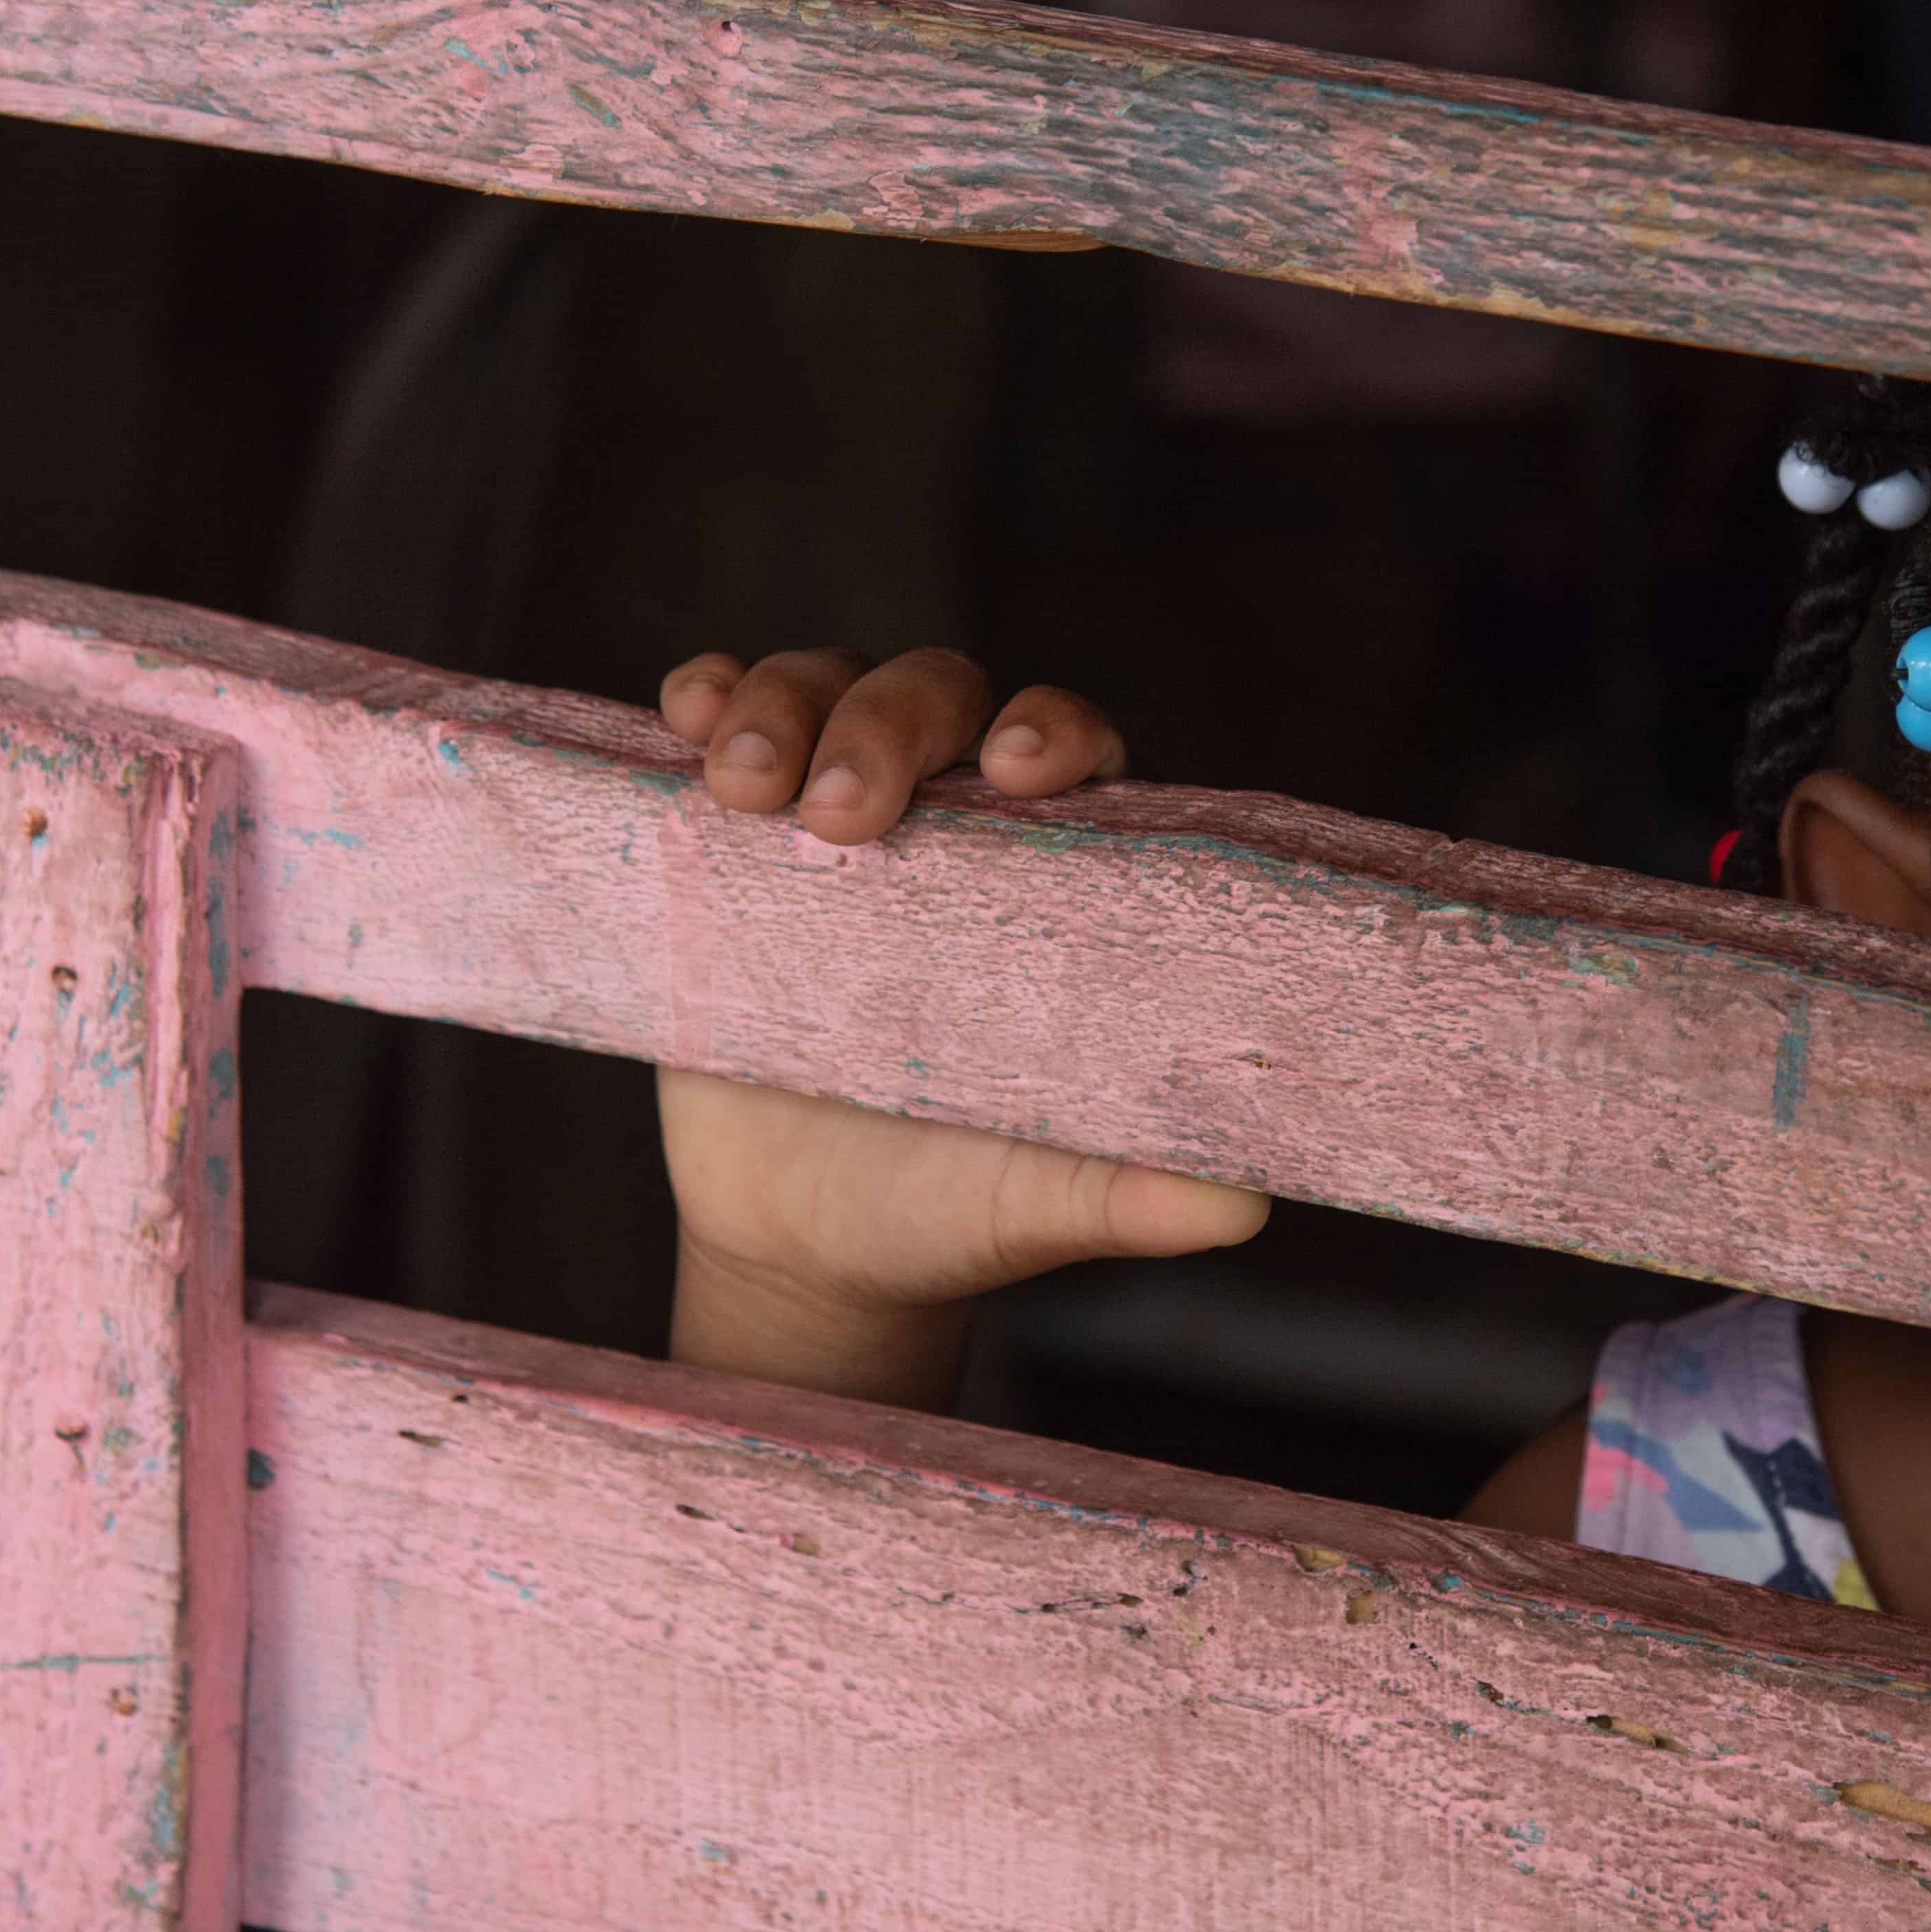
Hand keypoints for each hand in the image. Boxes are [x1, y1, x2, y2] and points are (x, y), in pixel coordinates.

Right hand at [654, 646, 1261, 1404]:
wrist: (813, 1246)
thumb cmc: (960, 1203)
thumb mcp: (1046, 1202)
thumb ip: (1141, 1195)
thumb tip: (1242, 1211)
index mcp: (1057, 878)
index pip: (1079, 750)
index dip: (1056, 728)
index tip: (1018, 768)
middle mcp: (956, 822)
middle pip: (941, 695)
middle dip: (889, 721)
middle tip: (840, 817)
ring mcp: (838, 818)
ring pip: (827, 685)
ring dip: (785, 704)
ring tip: (747, 789)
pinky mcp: (733, 841)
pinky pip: (723, 723)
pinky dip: (708, 700)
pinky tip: (687, 723)